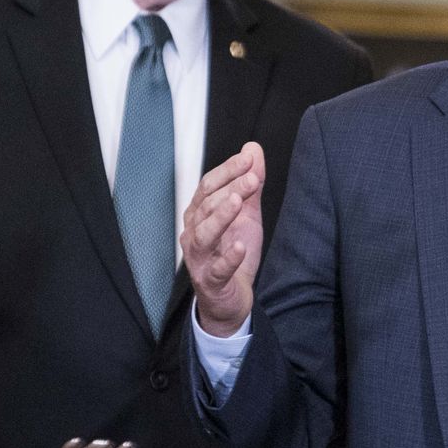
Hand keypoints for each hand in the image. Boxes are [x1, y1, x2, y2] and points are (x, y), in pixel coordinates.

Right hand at [183, 143, 265, 336]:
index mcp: (200, 214)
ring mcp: (199, 258)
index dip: (227, 170)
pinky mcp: (210, 281)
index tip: (249, 158)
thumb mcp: (246, 214)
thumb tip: (252, 149)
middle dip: (229, 188)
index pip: (209, 185)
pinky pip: (217, 269)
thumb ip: (249, 184)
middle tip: (252, 177)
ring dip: (221, 216)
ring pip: (204, 234)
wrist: (229, 298)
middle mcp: (194, 233)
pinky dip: (228, 257)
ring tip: (237, 201)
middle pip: (206, 205)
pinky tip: (240, 246)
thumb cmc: (232, 253)